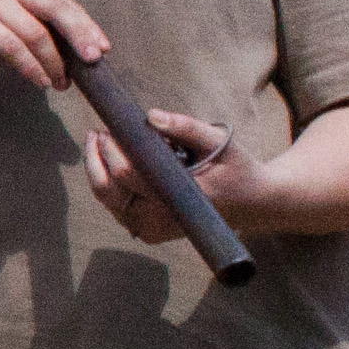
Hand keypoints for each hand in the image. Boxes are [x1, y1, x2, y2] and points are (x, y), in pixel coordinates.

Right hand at [0, 0, 112, 93]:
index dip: (86, 26)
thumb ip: (46, 32)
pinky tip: (39, 80)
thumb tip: (84, 53)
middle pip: (56, 8)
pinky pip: (12, 46)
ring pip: (36, 33)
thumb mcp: (18, 28)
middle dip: (79, 36)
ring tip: (60, 83)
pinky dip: (30, 66)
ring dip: (52, 62)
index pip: (64, 2)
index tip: (103, 49)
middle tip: (93, 62)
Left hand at [83, 104, 259, 245]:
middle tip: (98, 132)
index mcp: (178, 200)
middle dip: (97, 158)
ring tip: (100, 142)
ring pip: (107, 199)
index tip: (107, 128)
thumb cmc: (235, 168)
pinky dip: (108, 183)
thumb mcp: (219, 143)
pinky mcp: (148, 232)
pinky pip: (116, 206)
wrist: (251, 203)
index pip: (127, 175)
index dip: (110, 150)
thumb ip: (187, 128)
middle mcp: (160, 221)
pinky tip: (111, 161)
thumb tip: (151, 116)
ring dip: (98, 169)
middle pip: (108, 190)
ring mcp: (151, 230)